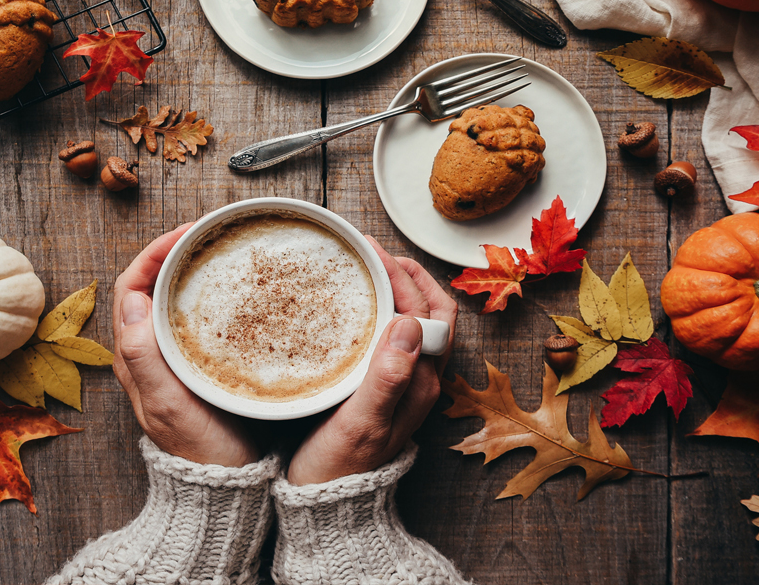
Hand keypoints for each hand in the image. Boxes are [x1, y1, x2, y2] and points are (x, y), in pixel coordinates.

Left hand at [113, 224, 259, 467]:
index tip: (185, 233)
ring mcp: (169, 361)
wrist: (225, 488)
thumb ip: (144, 358)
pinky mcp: (193, 368)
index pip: (131, 288)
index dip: (152, 253)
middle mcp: (146, 355)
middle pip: (148, 287)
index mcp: (134, 358)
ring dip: (186, 271)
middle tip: (206, 233)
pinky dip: (203, 295)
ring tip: (217, 250)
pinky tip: (229, 292)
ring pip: (168, 302)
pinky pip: (190, 319)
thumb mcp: (169, 404)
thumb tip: (131, 301)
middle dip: (171, 252)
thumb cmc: (201, 450)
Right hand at [286, 237, 456, 484]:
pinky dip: (379, 312)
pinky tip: (354, 308)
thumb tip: (408, 324)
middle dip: (405, 274)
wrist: (328, 508)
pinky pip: (392, 338)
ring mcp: (403, 385)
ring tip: (364, 268)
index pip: (430, 312)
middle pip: (429, 312)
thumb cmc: (339, 469)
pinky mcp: (383, 390)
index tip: (373, 254)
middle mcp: (419, 380)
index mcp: (420, 383)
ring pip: (413, 323)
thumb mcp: (361, 423)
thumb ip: (387, 376)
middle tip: (369, 250)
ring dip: (395, 290)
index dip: (406, 277)